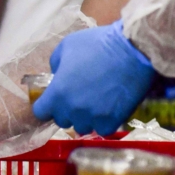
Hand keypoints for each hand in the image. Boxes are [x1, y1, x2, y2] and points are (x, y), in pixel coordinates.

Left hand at [33, 20, 156, 135]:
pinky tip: (109, 109)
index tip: (54, 101)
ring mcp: (92, 117)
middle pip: (62, 120)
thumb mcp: (67, 46)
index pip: (40, 112)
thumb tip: (56, 76)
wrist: (134, 49)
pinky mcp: (112, 121)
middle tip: (79, 97)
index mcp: (56, 93)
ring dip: (86, 118)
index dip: (46, 106)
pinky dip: (104, 122)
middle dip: (67, 111)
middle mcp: (71, 110)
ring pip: (82, 127)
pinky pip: (102, 130)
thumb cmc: (98, 44)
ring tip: (96, 103)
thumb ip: (55, 64)